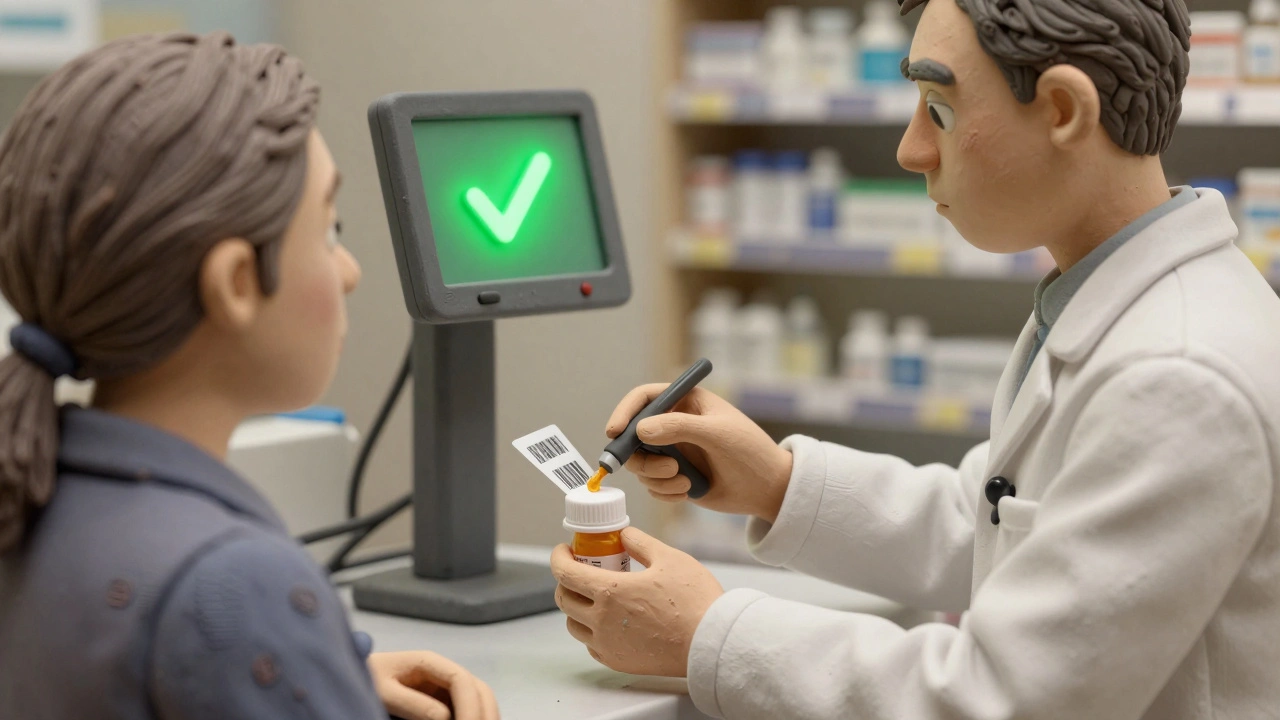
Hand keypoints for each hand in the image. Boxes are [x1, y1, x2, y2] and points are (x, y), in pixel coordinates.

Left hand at [366, 651, 498, 719]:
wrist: (356, 677)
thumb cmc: (366, 680)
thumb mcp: (383, 692)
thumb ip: (411, 703)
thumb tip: (445, 718)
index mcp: (429, 661)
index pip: (462, 681)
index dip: (470, 707)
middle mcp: (443, 672)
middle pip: (479, 690)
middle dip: (484, 714)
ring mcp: (444, 687)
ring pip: (478, 700)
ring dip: (484, 716)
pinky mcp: (442, 700)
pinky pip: (465, 709)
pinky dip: (474, 718)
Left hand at [551, 527, 723, 676]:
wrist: (711, 644)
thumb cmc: (694, 601)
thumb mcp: (669, 558)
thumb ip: (641, 543)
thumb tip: (624, 535)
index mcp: (609, 592)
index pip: (565, 573)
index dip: (559, 557)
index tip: (565, 550)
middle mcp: (601, 621)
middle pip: (563, 599)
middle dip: (566, 580)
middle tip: (581, 569)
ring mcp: (607, 645)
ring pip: (574, 625)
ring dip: (577, 607)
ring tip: (595, 596)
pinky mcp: (618, 662)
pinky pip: (591, 645)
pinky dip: (592, 630)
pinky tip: (609, 621)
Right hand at [606, 384, 792, 522]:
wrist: (768, 489)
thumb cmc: (750, 452)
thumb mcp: (717, 434)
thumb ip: (679, 427)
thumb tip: (640, 430)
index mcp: (685, 401)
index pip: (643, 398)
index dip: (624, 412)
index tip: (615, 433)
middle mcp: (673, 424)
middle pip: (632, 436)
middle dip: (642, 458)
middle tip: (668, 470)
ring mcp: (672, 451)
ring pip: (640, 465)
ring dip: (657, 478)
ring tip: (686, 482)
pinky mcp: (674, 476)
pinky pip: (651, 485)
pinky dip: (664, 492)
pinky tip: (689, 492)